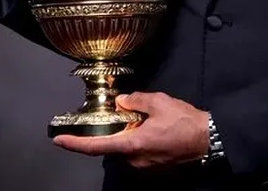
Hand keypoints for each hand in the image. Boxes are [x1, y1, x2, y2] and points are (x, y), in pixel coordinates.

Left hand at [53, 92, 210, 168]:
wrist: (209, 140)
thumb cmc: (185, 122)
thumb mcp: (160, 102)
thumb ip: (136, 100)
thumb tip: (124, 101)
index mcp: (131, 145)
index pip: (95, 146)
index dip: (74, 144)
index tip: (59, 141)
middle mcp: (134, 160)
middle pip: (115, 145)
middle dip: (119, 130)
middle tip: (133, 116)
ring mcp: (145, 167)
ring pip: (129, 148)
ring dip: (134, 135)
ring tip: (153, 120)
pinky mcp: (156, 168)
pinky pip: (142, 153)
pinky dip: (144, 141)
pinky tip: (159, 130)